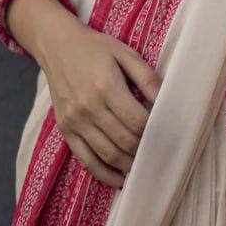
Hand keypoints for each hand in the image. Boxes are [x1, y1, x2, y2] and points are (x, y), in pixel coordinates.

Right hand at [40, 16, 162, 188]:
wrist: (57, 46)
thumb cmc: (95, 48)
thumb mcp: (125, 53)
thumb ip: (146, 77)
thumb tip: (166, 100)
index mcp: (106, 86)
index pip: (137, 121)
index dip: (155, 131)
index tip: (168, 134)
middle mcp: (89, 107)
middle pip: (125, 141)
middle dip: (145, 150)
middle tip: (161, 153)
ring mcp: (75, 121)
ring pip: (108, 155)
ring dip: (129, 165)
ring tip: (145, 166)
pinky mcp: (66, 130)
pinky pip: (86, 160)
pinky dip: (104, 174)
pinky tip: (120, 179)